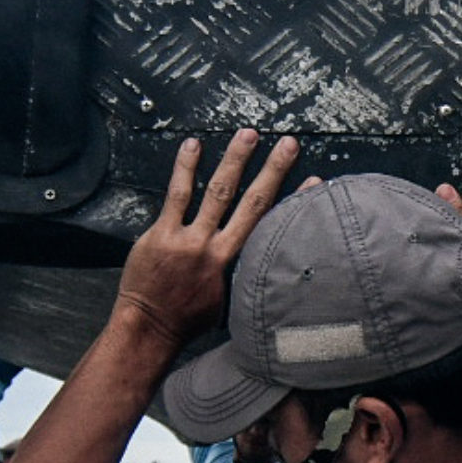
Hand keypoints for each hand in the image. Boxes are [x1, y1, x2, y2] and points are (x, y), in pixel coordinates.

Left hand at [113, 130, 299, 347]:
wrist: (149, 328)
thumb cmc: (186, 320)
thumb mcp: (226, 303)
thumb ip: (240, 276)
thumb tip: (259, 263)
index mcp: (235, 264)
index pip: (269, 225)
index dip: (293, 201)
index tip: (313, 182)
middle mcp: (216, 248)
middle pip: (252, 201)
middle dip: (272, 171)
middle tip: (288, 144)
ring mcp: (188, 238)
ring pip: (217, 191)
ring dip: (235, 160)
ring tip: (249, 134)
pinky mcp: (161, 233)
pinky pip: (177, 194)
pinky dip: (186, 167)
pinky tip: (193, 145)